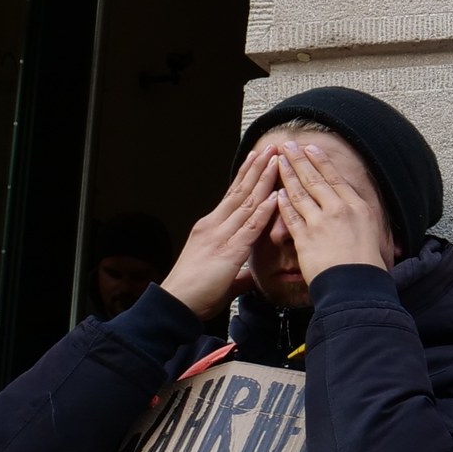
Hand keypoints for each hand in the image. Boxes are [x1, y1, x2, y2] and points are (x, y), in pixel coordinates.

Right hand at [162, 146, 281, 319]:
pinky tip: (274, 195)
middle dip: (257, 168)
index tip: (260, 158)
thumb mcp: (222, 276)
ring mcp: (220, 236)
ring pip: (246, 202)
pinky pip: (249, 227)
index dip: (248, 176)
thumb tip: (251, 276)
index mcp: (212, 227)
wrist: (177, 304)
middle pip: (240, 191)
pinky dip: (263, 210)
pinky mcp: (228, 251)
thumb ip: (239, 273)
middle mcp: (215, 225)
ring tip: (275, 159)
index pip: (233, 195)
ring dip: (263, 180)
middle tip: (272, 147)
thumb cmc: (197, 292)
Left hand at [277, 141, 394, 282]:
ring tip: (277, 162)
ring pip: (300, 193)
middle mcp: (339, 210)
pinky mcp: (306, 238)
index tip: (310, 148)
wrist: (358, 286)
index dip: (320, 162)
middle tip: (287, 146)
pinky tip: (276, 192)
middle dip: (299, 160)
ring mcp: (321, 223)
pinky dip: (282, 202)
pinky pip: (291, 216)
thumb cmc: (368, 264)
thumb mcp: (373, 233)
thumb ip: (360, 217)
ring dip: (287, 175)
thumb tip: (355, 208)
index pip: (335, 178)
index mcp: (358, 207)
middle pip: (314, 180)